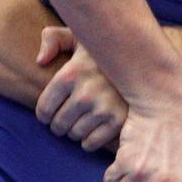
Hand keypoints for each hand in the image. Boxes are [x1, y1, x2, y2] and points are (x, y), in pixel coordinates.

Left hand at [34, 27, 127, 151]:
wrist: (141, 61)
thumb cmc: (101, 54)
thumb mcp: (77, 38)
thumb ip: (52, 38)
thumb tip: (40, 61)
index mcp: (71, 73)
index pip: (44, 109)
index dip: (44, 114)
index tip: (50, 113)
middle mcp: (86, 92)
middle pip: (58, 125)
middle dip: (58, 124)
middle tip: (65, 119)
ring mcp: (104, 108)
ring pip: (74, 135)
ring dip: (74, 132)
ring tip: (80, 122)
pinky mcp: (118, 121)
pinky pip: (91, 143)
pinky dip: (88, 141)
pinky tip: (92, 129)